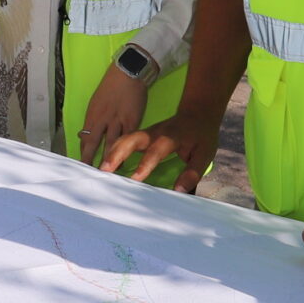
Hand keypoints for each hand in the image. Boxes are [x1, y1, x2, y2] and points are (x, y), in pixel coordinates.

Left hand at [76, 65, 149, 169]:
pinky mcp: (132, 121)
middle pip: (93, 143)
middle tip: (87, 174)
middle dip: (89, 160)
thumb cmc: (111, 87)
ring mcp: (118, 121)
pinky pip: (128, 139)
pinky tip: (125, 163)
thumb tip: (82, 136)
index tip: (80, 165)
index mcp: (92, 115)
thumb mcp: (96, 103)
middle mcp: (102, 119)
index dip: (82, 153)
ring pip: (111, 144)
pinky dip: (126, 151)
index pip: (84, 138)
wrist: (128, 73)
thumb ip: (91, 121)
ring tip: (106, 174)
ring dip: (108, 160)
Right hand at [100, 110, 217, 192]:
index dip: (144, 165)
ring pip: (124, 138)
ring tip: (99, 170)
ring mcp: (146, 132)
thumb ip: (192, 172)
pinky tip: (104, 164)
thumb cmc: (201, 135)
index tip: (134, 180)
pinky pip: (124, 140)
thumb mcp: (204, 154)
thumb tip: (178, 191)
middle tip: (104, 170)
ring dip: (110, 152)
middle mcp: (154, 133)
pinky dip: (112, 150)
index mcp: (171, 137)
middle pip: (131, 139)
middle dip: (117, 154)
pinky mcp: (141, 135)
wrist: (197, 112)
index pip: (155, 151)